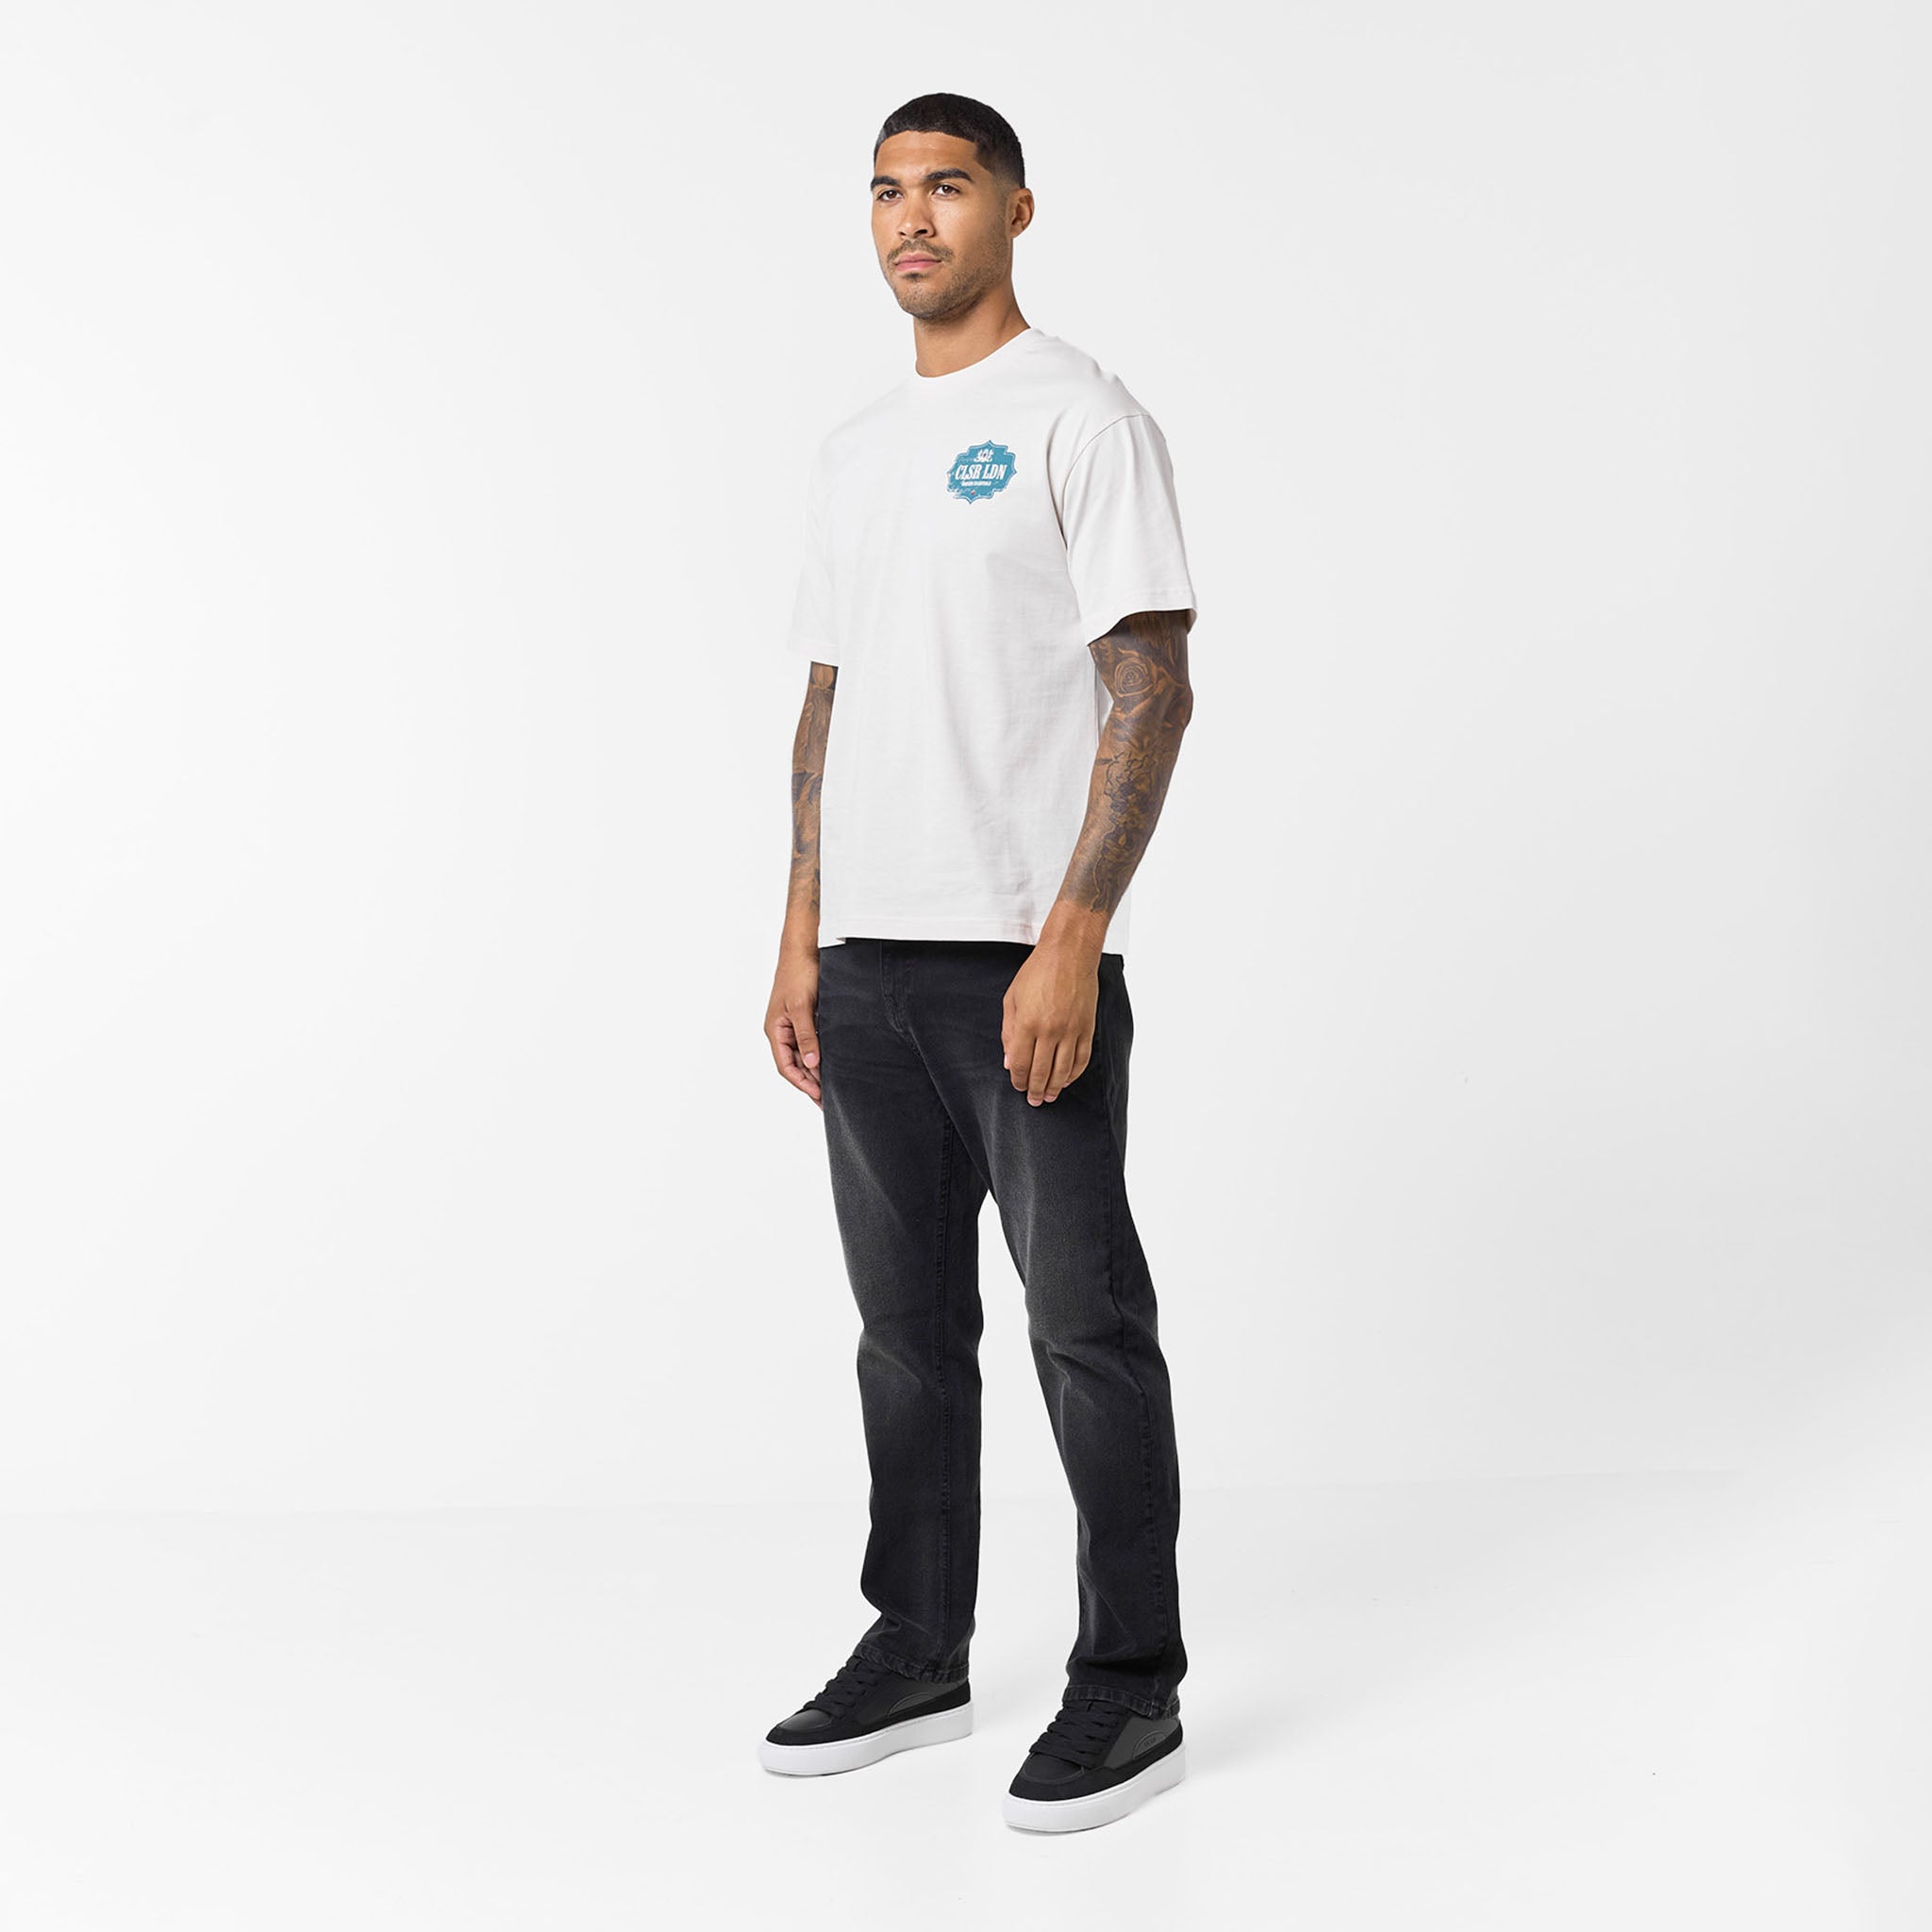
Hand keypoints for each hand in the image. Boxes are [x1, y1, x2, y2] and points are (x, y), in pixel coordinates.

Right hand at [766, 952, 822, 1106]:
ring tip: (832, 1086)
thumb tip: (812, 1064)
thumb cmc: (798, 973)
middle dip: (810, 1082)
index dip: (802, 1083)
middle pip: (795, 1064)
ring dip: (816, 1070)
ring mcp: (793, 1024)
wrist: (804, 947)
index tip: (818, 1096)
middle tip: (829, 1099)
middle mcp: (782, 1030)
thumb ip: (807, 1036)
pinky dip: (820, 1054)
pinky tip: (833, 1063)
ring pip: (803, 1055)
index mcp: (775, 1030)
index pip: (786, 1066)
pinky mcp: (806, 1017)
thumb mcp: (802, 1007)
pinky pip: (811, 1042)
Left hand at [1002, 940, 1098, 1104]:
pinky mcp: (1087, 1027)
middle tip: (1033, 1101)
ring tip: (1049, 1096)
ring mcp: (1071, 1030)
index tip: (1018, 1087)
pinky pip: (1082, 1058)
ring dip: (1055, 1087)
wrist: (1069, 954)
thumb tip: (1009, 1061)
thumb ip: (1009, 1032)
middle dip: (1035, 1090)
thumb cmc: (1037, 972)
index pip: (1021, 1063)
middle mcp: (1050, 1030)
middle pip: (1041, 1072)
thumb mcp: (1012, 999)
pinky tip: (1067, 1080)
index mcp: (1027, 1023)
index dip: (1018, 1080)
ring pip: (1063, 1070)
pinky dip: (1074, 1073)